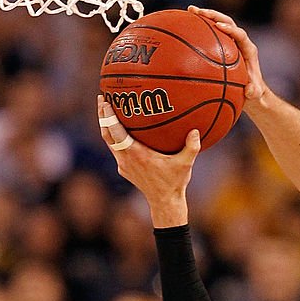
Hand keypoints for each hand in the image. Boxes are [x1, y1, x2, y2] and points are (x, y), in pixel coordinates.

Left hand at [97, 95, 198, 226]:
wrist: (164, 202)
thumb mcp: (186, 164)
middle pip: (106, 134)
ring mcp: (123, 165)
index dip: (109, 116)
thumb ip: (192, 147)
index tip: (106, 100)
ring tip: (107, 110)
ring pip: (109, 142)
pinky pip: (116, 150)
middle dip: (103, 115)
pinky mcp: (124, 169)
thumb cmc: (174, 182)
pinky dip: (115, 138)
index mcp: (137, 154)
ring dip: (106, 126)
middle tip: (103, 98)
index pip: (116, 132)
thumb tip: (196, 131)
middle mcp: (126, 159)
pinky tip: (122, 130)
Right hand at [188, 6, 269, 108]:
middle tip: (199, 12)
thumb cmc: (252, 90)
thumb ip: (254, 92)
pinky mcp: (222, 43)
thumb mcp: (254, 94)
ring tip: (190, 10)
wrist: (250, 87)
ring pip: (218, 23)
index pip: (240, 35)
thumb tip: (250, 91)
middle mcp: (240, 42)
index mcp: (248, 50)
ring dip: (205, 15)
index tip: (219, 26)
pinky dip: (199, 26)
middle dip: (214, 15)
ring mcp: (230, 41)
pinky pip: (210, 31)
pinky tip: (184, 24)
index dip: (231, 29)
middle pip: (228, 22)